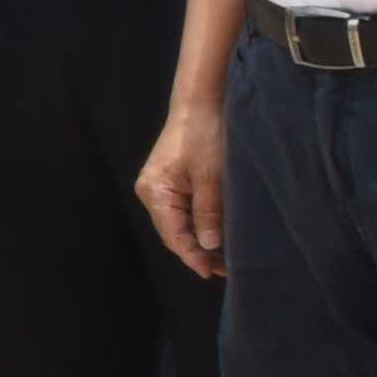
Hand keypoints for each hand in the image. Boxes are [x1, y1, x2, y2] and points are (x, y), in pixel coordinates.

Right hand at [137, 92, 224, 279]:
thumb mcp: (211, 177)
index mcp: (155, 192)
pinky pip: (182, 211)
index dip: (193, 256)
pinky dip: (197, 225)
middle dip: (197, 251)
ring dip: (199, 239)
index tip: (213, 273)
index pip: (173, 235)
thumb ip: (208, 213)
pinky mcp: (170, 181)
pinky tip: (214, 233)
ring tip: (222, 257)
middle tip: (224, 269)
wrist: (200, 102)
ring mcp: (159, 187)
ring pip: (178, 223)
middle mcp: (151, 192)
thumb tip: (210, 246)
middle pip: (173, 232)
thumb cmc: (204, 135)